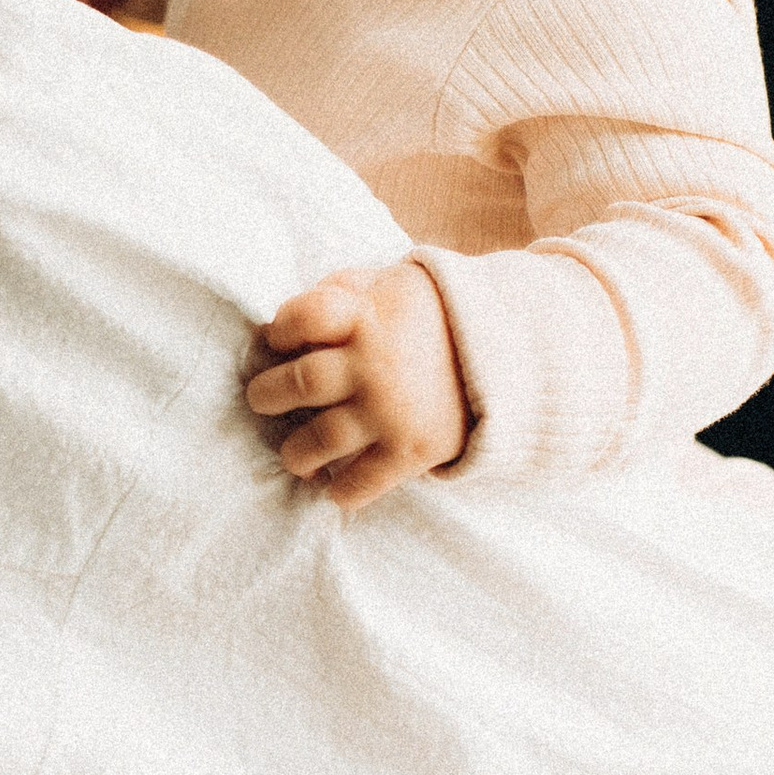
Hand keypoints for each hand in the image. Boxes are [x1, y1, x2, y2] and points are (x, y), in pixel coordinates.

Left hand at [243, 259, 469, 508]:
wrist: (510, 354)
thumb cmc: (435, 316)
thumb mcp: (393, 283)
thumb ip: (344, 289)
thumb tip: (287, 315)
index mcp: (368, 316)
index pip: (303, 317)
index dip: (280, 329)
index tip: (276, 340)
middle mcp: (374, 364)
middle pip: (300, 382)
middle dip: (268, 394)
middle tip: (263, 399)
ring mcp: (391, 411)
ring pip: (319, 440)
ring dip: (295, 453)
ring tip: (295, 455)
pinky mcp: (412, 450)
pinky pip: (361, 482)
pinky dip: (340, 491)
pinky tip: (332, 488)